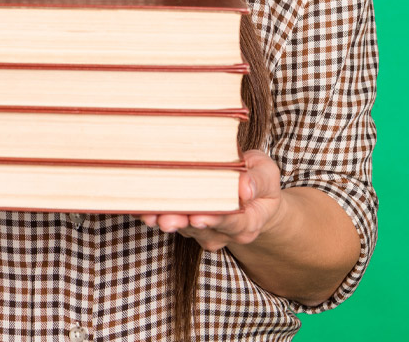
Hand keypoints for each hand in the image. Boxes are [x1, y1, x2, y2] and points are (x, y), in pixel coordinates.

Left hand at [141, 148, 282, 250]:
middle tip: (165, 219)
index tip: (198, 216)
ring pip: (180, 226)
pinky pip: (168, 220)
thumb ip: (258, 180)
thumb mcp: (267, 174)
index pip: (231, 222)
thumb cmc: (256, 180)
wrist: (250, 198)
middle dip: (182, 222)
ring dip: (164, 217)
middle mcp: (223, 233)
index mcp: (248, 222)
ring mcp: (201, 232)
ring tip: (149, 213)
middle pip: (200, 228)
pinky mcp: (184, 226)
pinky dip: (155, 212)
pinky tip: (141, 208)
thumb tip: (245, 188)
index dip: (214, 219)